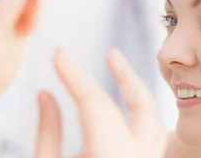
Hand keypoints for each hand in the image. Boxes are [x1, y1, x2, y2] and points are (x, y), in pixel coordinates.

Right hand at [34, 48, 166, 157]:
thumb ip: (48, 133)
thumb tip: (45, 94)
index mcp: (110, 157)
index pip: (95, 103)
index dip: (75, 75)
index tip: (59, 54)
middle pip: (142, 109)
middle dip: (128, 77)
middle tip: (112, 53)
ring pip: (156, 128)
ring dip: (141, 99)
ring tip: (124, 78)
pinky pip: (154, 147)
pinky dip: (143, 125)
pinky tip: (126, 117)